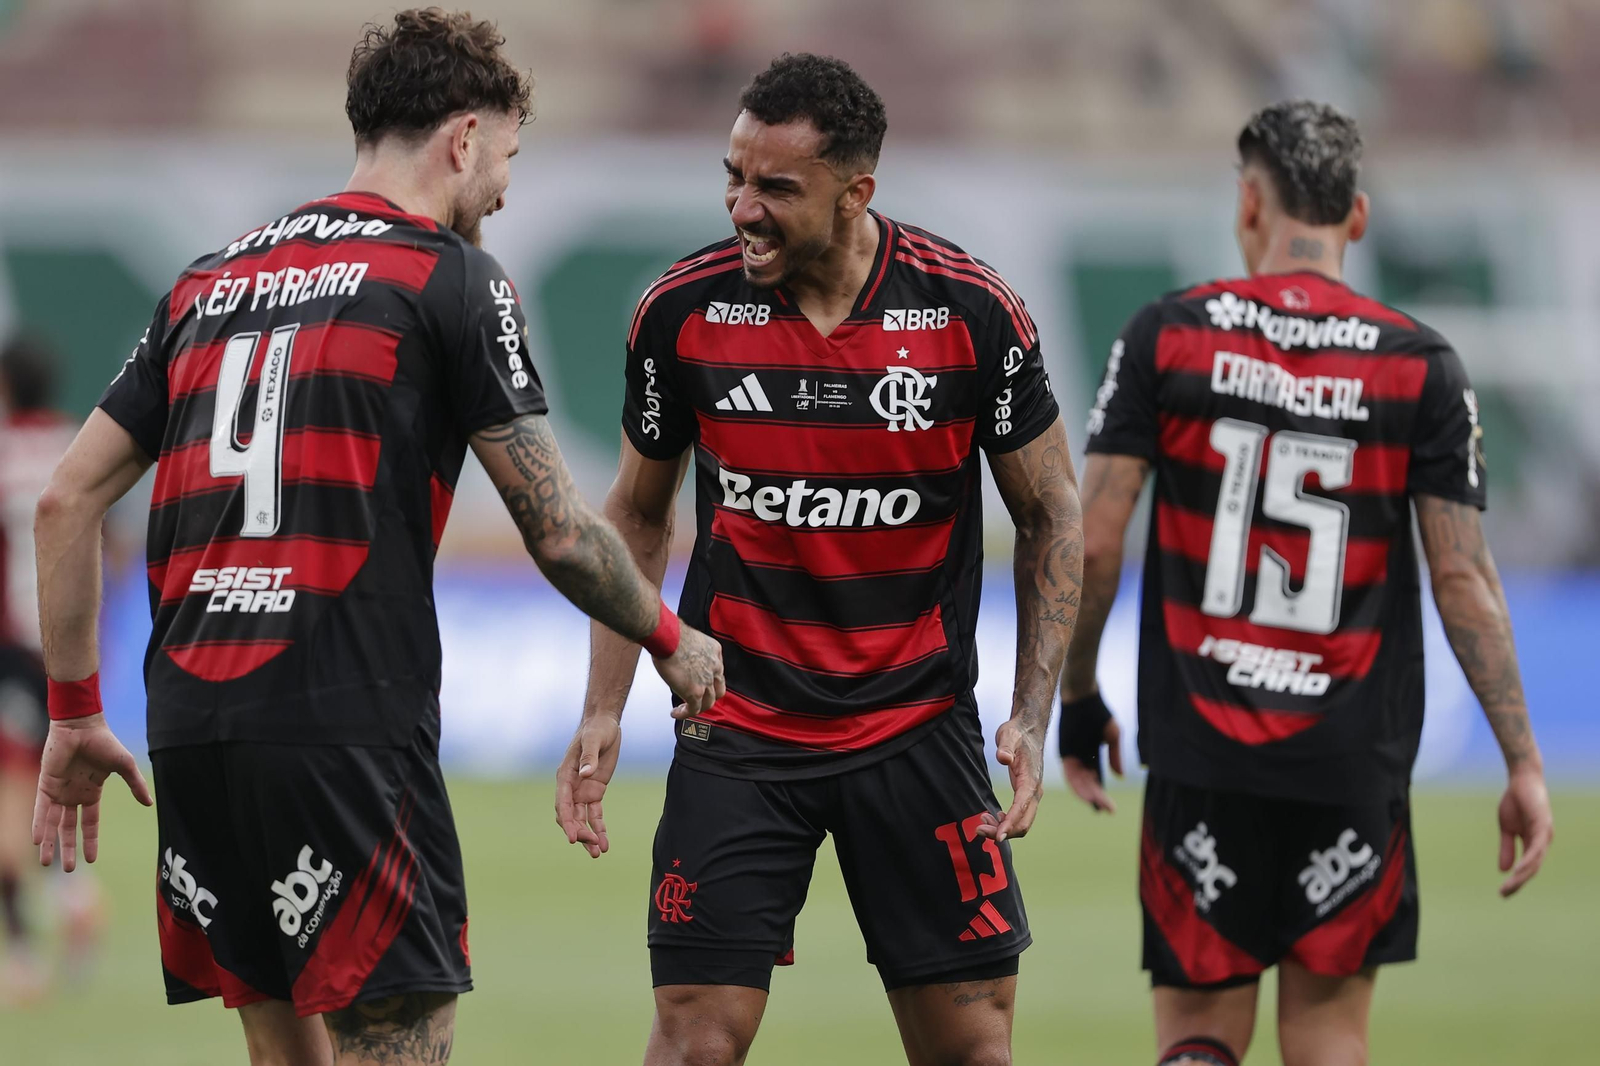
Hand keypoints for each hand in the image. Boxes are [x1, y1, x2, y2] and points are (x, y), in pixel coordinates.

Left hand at [32, 714, 151, 871]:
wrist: (81, 726)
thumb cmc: (104, 742)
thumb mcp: (124, 766)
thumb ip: (135, 785)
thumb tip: (149, 804)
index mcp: (91, 792)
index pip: (90, 823)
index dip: (90, 841)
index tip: (91, 859)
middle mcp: (73, 795)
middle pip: (69, 828)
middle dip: (68, 849)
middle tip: (68, 870)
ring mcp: (58, 791)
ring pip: (53, 823)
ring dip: (49, 843)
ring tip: (46, 864)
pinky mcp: (45, 784)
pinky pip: (41, 810)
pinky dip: (39, 825)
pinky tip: (38, 841)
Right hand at [555, 714, 621, 858]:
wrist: (605, 724)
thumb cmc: (597, 730)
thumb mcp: (594, 740)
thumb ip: (589, 757)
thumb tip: (585, 773)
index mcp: (565, 776)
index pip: (563, 804)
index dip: (567, 821)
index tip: (573, 837)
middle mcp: (571, 787)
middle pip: (571, 816)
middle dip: (579, 832)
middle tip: (592, 847)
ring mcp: (582, 791)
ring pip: (582, 819)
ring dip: (588, 835)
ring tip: (598, 853)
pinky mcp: (595, 792)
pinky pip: (595, 814)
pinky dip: (599, 828)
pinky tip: (604, 843)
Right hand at [654, 624, 725, 718]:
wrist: (668, 637)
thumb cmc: (672, 633)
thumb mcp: (691, 640)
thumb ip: (692, 651)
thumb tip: (682, 657)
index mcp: (715, 652)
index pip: (718, 672)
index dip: (709, 681)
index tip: (699, 684)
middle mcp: (715, 667)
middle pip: (718, 690)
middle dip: (708, 697)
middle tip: (696, 699)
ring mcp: (707, 681)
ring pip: (708, 703)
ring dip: (697, 707)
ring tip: (685, 709)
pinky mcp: (695, 692)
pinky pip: (694, 709)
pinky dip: (685, 713)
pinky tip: (676, 713)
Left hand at [977, 720, 1043, 842]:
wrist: (1029, 730)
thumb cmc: (1018, 733)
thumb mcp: (1009, 735)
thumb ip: (1006, 746)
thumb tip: (1003, 758)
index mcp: (1031, 781)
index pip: (1021, 807)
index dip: (1010, 824)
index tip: (998, 837)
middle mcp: (1035, 792)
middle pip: (1023, 822)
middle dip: (1003, 832)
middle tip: (979, 830)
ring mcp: (1032, 795)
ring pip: (1022, 822)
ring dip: (1004, 829)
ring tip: (981, 825)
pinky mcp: (1027, 795)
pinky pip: (1019, 816)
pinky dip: (1006, 823)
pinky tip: (991, 818)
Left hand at [1064, 716, 1123, 813]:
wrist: (1084, 697)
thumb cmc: (1098, 712)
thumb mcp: (1112, 736)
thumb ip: (1115, 756)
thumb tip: (1120, 776)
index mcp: (1091, 756)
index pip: (1096, 780)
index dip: (1102, 793)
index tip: (1111, 807)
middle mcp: (1079, 759)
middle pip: (1087, 784)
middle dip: (1096, 797)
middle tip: (1106, 810)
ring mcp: (1071, 757)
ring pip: (1078, 782)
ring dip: (1087, 794)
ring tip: (1097, 805)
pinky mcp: (1064, 753)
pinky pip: (1070, 774)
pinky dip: (1077, 785)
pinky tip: (1086, 794)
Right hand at [1496, 766, 1552, 897]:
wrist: (1521, 779)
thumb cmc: (1515, 801)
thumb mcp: (1507, 828)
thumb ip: (1507, 847)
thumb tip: (1504, 869)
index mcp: (1534, 843)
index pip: (1527, 867)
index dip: (1516, 880)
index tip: (1503, 892)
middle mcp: (1543, 842)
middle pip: (1532, 869)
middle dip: (1518, 883)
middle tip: (1504, 894)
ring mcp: (1545, 835)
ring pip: (1535, 862)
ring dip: (1521, 876)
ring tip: (1509, 886)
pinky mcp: (1543, 827)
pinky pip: (1536, 849)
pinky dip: (1528, 861)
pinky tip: (1518, 870)